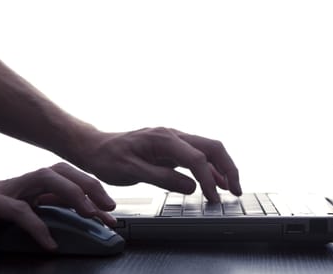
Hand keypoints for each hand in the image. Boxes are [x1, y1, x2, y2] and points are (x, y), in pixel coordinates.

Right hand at [0, 163, 115, 249]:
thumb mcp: (23, 214)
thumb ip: (46, 214)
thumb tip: (73, 228)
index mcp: (34, 185)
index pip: (70, 181)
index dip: (94, 193)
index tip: (111, 213)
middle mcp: (25, 183)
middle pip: (63, 171)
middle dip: (90, 186)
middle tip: (108, 209)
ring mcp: (8, 189)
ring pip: (46, 178)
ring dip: (72, 194)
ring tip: (89, 214)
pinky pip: (18, 211)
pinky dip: (38, 226)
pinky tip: (51, 243)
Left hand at [76, 127, 241, 202]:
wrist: (95, 147)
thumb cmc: (108, 157)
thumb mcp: (131, 170)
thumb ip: (162, 178)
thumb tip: (192, 187)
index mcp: (164, 138)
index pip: (196, 158)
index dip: (209, 179)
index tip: (213, 198)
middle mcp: (173, 135)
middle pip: (212, 147)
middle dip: (228, 168)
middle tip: (237, 189)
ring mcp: (174, 140)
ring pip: (208, 150)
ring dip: (222, 168)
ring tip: (233, 188)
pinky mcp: (173, 149)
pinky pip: (197, 157)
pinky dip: (210, 169)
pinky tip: (216, 182)